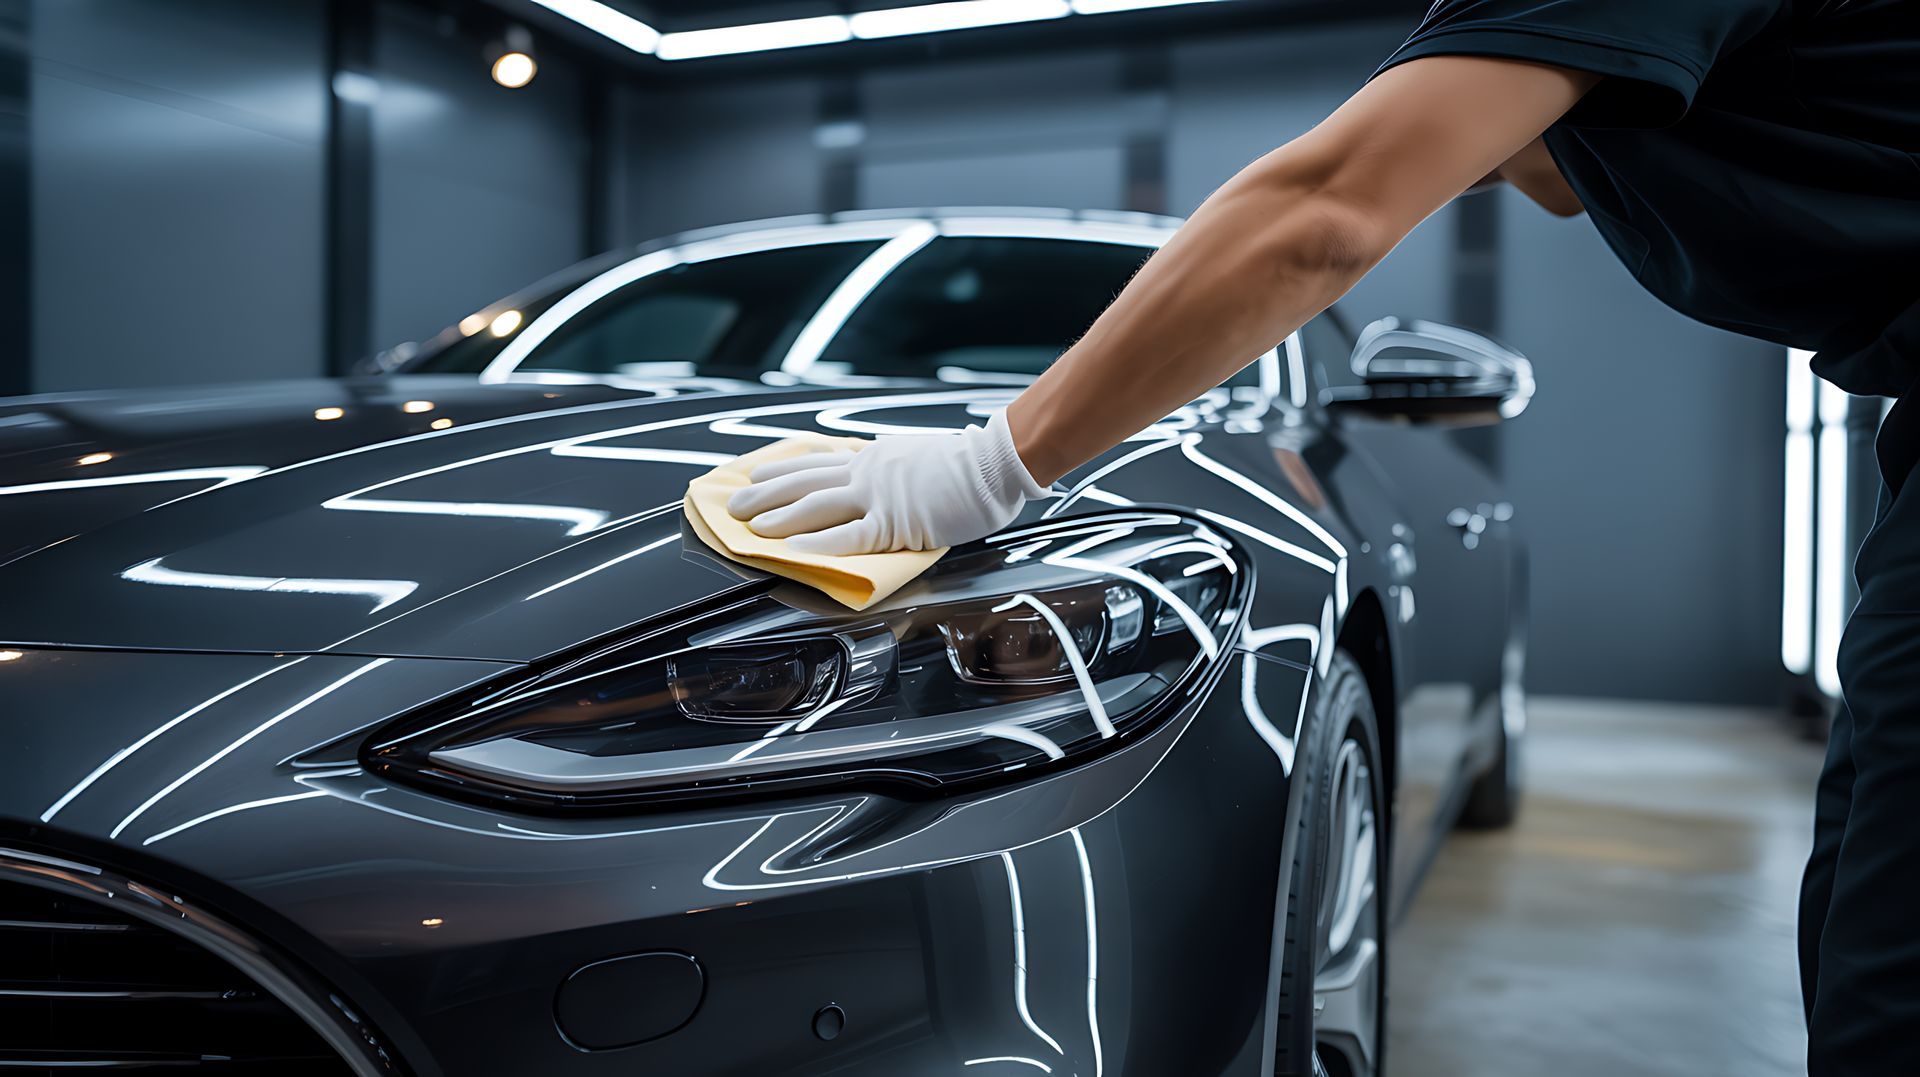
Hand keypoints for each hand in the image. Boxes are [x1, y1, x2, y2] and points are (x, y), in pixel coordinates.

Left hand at [726, 411, 1050, 554]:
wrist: (994, 462)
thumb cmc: (969, 464)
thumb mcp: (918, 456)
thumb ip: (892, 469)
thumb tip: (879, 477)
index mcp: (874, 458)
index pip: (818, 462)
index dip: (783, 470)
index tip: (757, 475)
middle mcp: (868, 472)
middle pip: (805, 480)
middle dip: (766, 494)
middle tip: (736, 505)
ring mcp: (879, 496)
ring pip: (816, 504)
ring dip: (780, 517)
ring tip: (752, 528)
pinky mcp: (895, 521)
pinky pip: (848, 534)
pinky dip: (818, 543)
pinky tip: (793, 550)